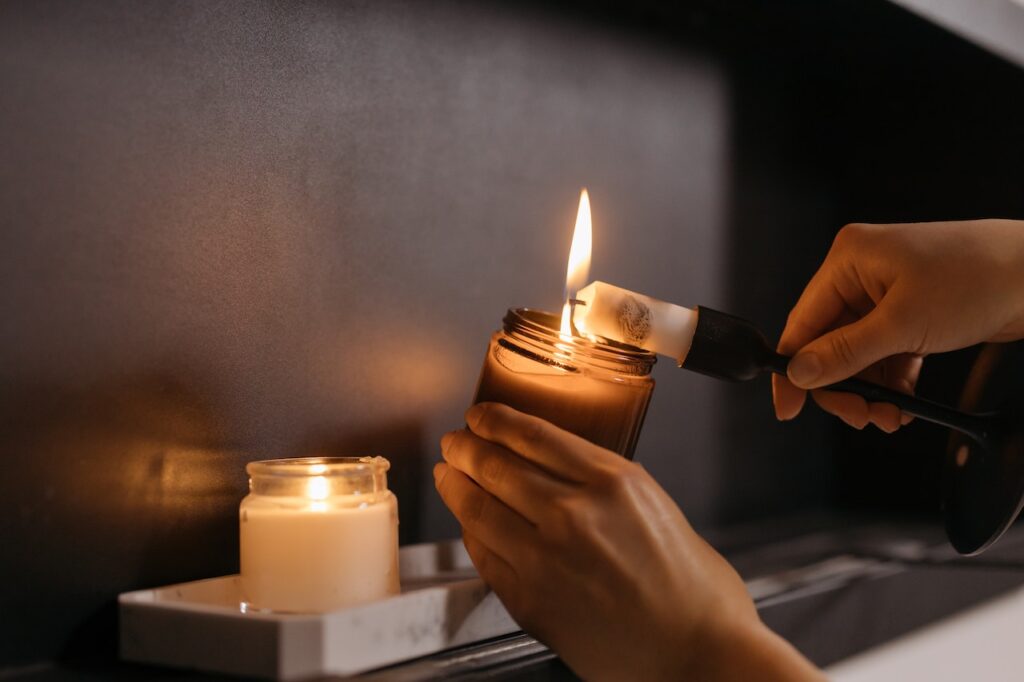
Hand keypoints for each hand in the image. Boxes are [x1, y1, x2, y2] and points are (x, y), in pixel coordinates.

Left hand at [436, 403, 821, 680]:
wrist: (700, 655)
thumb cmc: (694, 589)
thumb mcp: (655, 505)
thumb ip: (603, 483)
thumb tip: (558, 469)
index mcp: (611, 482)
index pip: (532, 435)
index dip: (496, 420)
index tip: (481, 415)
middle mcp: (572, 514)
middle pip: (496, 466)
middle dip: (465, 449)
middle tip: (454, 442)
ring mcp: (545, 559)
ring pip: (479, 509)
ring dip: (456, 487)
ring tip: (448, 477)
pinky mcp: (530, 602)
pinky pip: (485, 557)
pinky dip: (471, 535)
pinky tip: (469, 527)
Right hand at [774, 219, 1023, 430]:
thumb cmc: (980, 276)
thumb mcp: (902, 323)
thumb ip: (845, 353)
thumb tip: (800, 372)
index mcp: (848, 259)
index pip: (802, 322)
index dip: (792, 368)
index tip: (787, 407)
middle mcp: (862, 273)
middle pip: (828, 343)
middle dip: (842, 386)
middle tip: (859, 416)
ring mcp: (888, 293)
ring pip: (857, 354)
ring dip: (869, 390)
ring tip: (889, 415)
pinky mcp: (912, 312)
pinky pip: (884, 354)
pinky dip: (891, 381)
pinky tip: (903, 402)